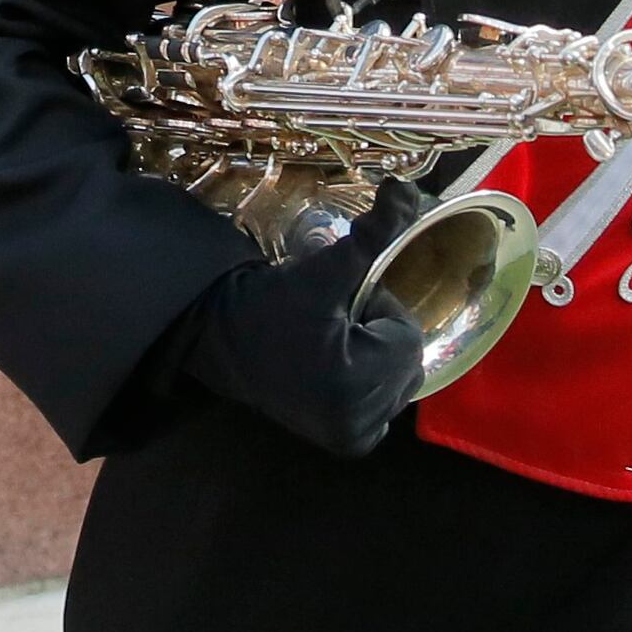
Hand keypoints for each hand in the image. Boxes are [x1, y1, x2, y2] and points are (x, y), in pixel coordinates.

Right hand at [171, 204, 427, 460]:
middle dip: (380, 335)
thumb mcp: (325, 268)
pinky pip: (386, 409)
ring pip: (400, 383)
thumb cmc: (273, 302)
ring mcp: (352, 437)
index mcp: (355, 385)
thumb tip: (408, 188)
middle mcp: (358, 423)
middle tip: (334, 323)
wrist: (224, 339)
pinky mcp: (345, 444)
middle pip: (408, 361)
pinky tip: (337, 373)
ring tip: (333, 344)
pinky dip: (372, 386)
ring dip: (378, 358)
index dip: (377, 311)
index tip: (337, 307)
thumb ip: (373, 232)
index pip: (407, 336)